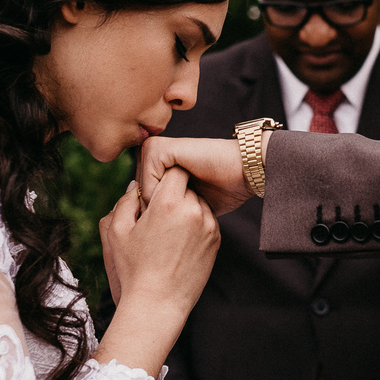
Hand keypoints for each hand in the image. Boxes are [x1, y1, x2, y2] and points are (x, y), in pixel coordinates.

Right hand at [94, 167, 219, 372]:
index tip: (154, 193)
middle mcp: (193, 210)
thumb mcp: (118, 232)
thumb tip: (136, 184)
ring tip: (168, 232)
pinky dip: (195, 225)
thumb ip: (126, 201)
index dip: (164, 178)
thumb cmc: (133, 268)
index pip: (175, 171)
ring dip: (186, 209)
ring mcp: (208, 225)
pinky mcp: (216, 240)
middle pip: (187, 186)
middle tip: (158, 215)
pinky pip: (206, 220)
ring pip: (198, 203)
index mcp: (168, 203)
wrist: (158, 303)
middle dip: (174, 195)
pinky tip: (179, 243)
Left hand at [138, 134, 265, 215]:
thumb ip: (167, 209)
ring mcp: (153, 150)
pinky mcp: (159, 149)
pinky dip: (161, 197)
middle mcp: (152, 154)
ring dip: (157, 207)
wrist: (244, 171)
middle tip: (173, 222)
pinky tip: (184, 196)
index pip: (139, 197)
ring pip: (139, 191)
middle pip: (135, 195)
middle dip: (151, 214)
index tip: (169, 230)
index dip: (151, 218)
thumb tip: (146, 227)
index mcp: (158, 166)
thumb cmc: (222, 190)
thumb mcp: (188, 204)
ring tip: (180, 209)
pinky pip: (147, 183)